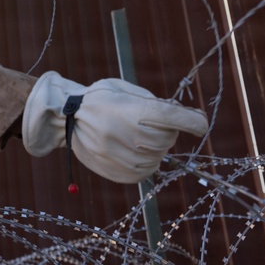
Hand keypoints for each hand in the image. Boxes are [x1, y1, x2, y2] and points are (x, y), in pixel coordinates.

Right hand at [21, 71, 207, 182]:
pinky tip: (131, 151)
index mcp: (133, 110)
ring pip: (158, 157)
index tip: (199, 123)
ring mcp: (123, 157)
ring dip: (154, 148)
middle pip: (169, 139)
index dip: (194, 121)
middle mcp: (129, 135)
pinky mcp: (119, 174)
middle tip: (147, 123)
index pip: (177, 119)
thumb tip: (187, 117)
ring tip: (133, 137)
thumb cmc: (100, 100)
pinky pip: (146, 172)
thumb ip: (155, 103)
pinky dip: (144, 162)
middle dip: (166, 131)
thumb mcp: (124, 90)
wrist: (66, 118)